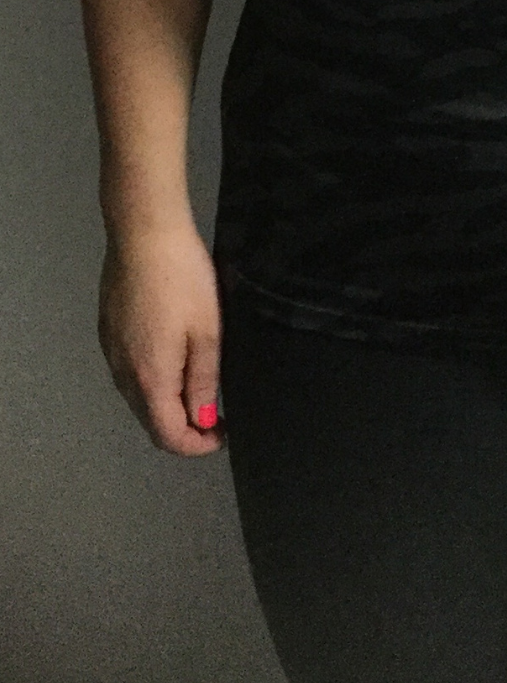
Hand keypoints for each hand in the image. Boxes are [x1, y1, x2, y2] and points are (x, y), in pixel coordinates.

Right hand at [98, 223, 224, 456]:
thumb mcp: (208, 332)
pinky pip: (131, 373)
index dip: (196, 445)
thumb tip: (202, 419)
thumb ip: (204, 380)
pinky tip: (177, 362)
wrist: (144, 237)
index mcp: (150, 378)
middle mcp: (123, 373)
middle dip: (184, 428)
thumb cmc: (184, 282)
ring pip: (139, 398)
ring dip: (169, 404)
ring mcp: (111, 353)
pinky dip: (155, 382)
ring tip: (202, 389)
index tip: (222, 436)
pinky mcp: (109, 333)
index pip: (167, 435)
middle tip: (217, 416)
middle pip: (150, 420)